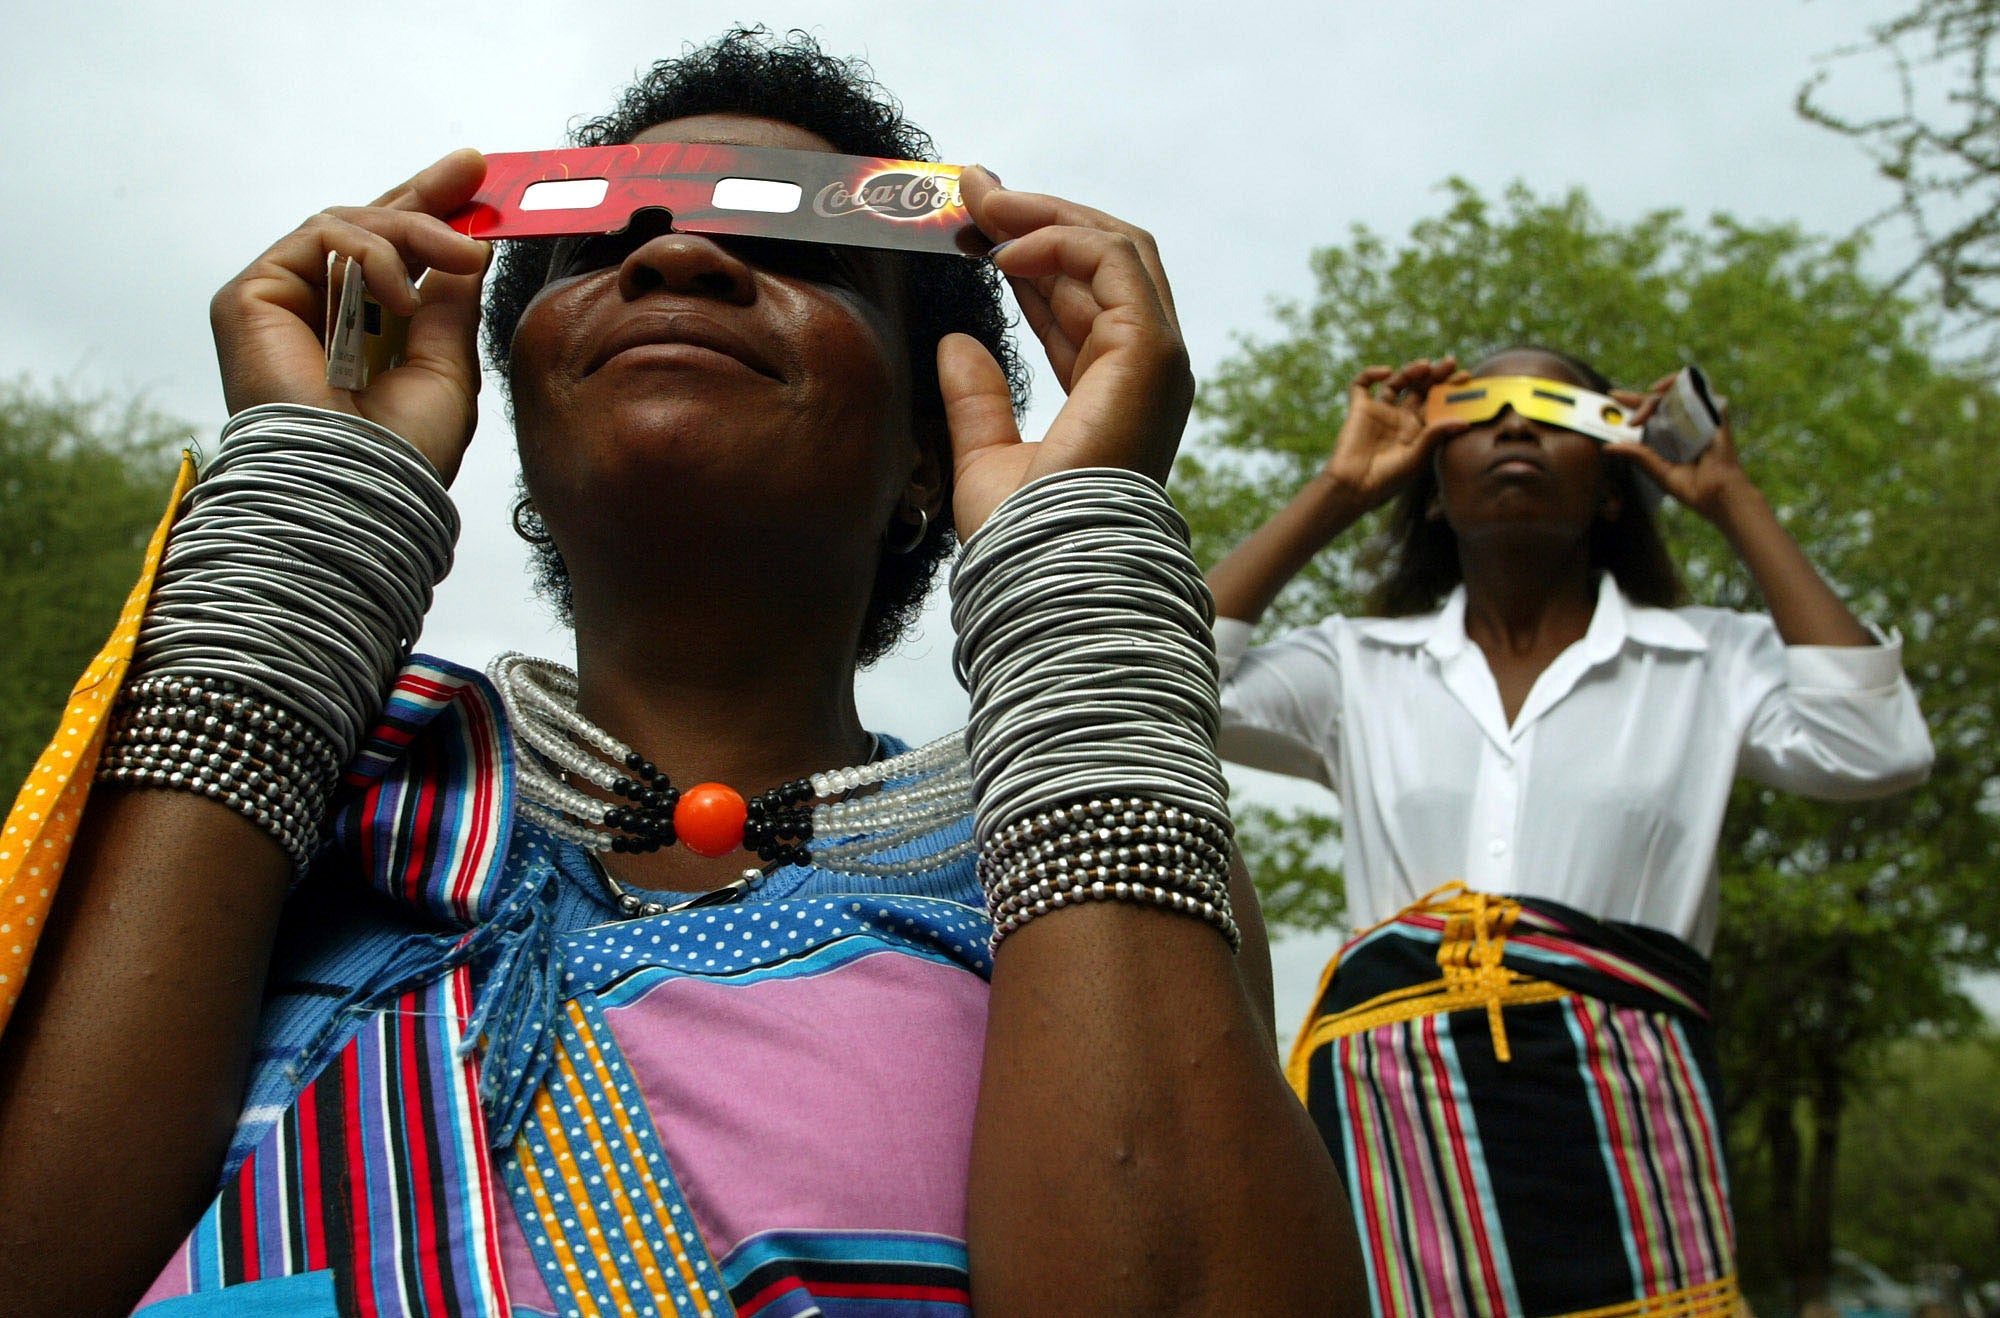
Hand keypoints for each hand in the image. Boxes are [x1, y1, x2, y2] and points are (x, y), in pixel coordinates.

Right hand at [209, 150, 492, 482]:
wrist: (358, 488)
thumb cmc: (403, 451)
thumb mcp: (446, 366)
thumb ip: (449, 304)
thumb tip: (469, 249)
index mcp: (364, 336)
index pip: (392, 261)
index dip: (431, 218)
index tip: (479, 185)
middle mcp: (317, 315)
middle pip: (364, 230)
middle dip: (423, 196)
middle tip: (472, 168)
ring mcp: (281, 303)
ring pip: (347, 227)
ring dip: (412, 233)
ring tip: (458, 258)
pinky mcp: (251, 296)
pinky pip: (319, 239)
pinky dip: (371, 254)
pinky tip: (402, 296)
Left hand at [936, 166, 1193, 537]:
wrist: (1047, 569)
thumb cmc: (1024, 536)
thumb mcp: (984, 458)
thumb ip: (977, 400)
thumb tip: (955, 344)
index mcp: (1113, 393)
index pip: (1078, 302)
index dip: (1027, 258)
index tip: (970, 227)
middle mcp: (1143, 370)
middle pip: (1102, 263)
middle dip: (1036, 220)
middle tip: (971, 190)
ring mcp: (1155, 358)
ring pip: (1115, 250)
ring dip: (1044, 216)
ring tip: (979, 198)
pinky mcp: (1151, 352)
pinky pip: (1113, 264)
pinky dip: (1060, 240)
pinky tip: (1003, 246)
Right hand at [1322, 358, 1465, 509]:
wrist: (1353, 488)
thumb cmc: (1387, 480)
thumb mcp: (1416, 458)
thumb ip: (1435, 435)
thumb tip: (1464, 421)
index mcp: (1418, 432)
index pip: (1438, 405)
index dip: (1451, 390)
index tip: (1465, 378)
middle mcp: (1401, 419)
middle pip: (1421, 389)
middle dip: (1436, 375)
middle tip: (1449, 362)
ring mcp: (1380, 412)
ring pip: (1398, 382)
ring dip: (1411, 371)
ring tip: (1424, 366)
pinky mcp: (1359, 409)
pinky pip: (1362, 385)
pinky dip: (1371, 374)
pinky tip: (1386, 373)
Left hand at [1605, 376, 1759, 524]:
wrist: (1718, 495)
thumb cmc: (1693, 489)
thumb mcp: (1658, 470)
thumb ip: (1637, 455)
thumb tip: (1608, 446)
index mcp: (1673, 437)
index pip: (1651, 414)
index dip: (1633, 403)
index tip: (1613, 397)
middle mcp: (1686, 424)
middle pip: (1659, 401)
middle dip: (1637, 401)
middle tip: (1624, 409)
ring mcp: (1700, 417)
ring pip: (1674, 393)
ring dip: (1654, 397)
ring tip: (1643, 409)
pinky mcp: (1714, 412)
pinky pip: (1697, 388)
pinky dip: (1679, 382)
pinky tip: (1662, 390)